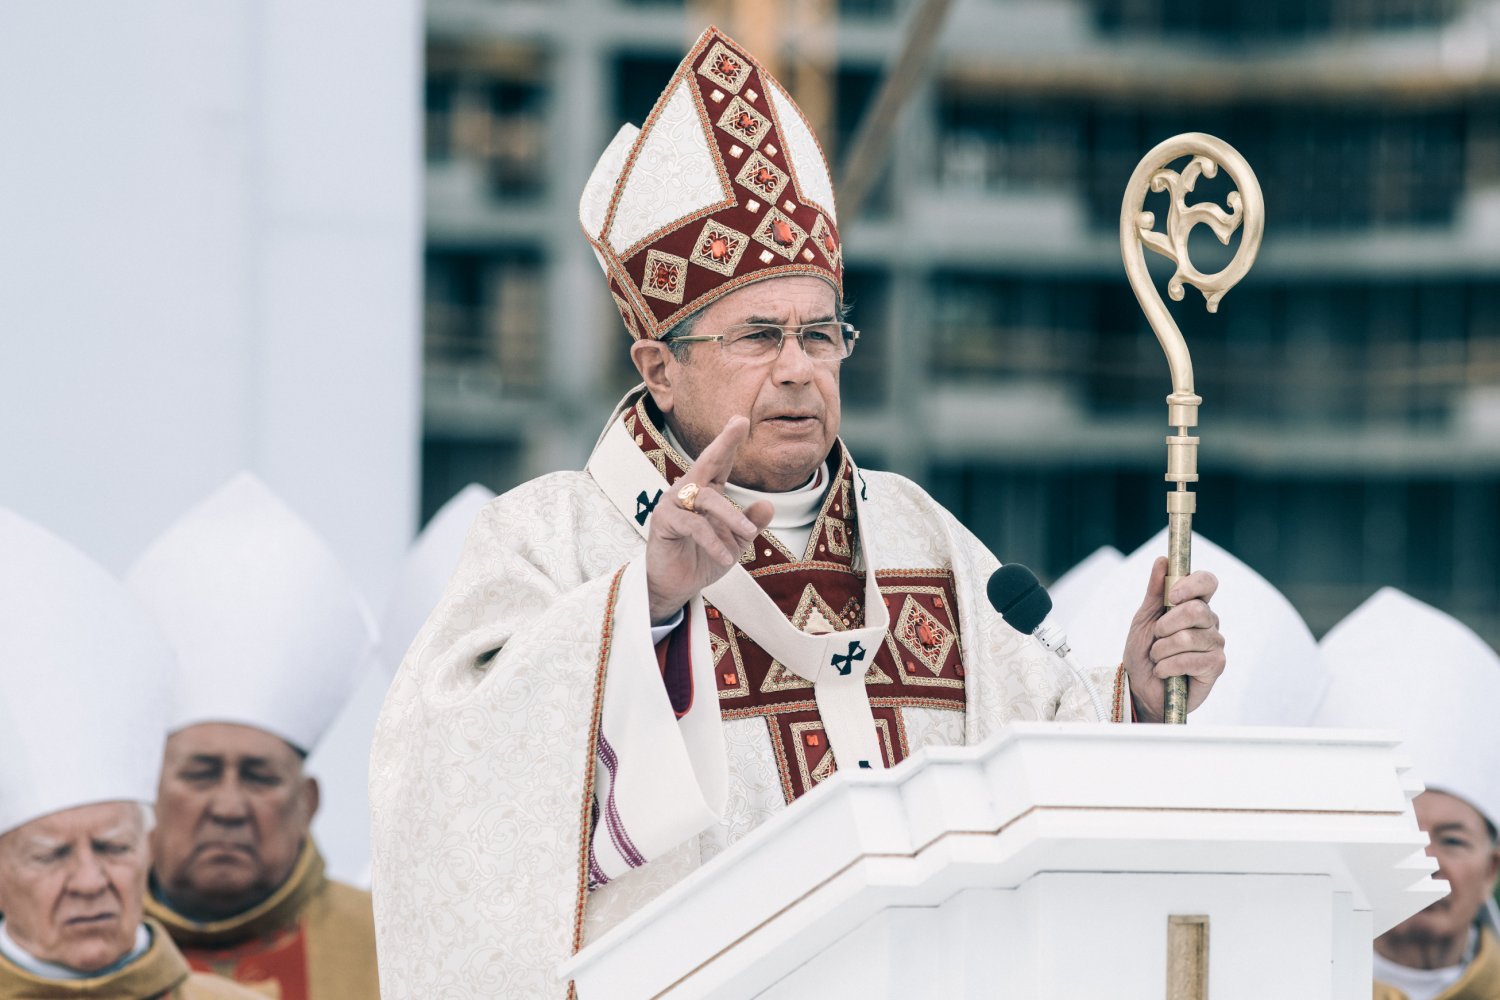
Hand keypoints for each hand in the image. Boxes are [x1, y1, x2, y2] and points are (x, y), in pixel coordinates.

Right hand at [645, 416, 773, 623]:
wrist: (675, 586)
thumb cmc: (702, 559)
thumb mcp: (734, 542)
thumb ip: (750, 523)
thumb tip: (769, 504)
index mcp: (705, 492)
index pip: (719, 463)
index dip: (729, 442)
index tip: (741, 420)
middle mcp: (686, 491)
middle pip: (707, 463)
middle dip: (724, 443)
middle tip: (740, 424)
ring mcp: (673, 504)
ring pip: (707, 499)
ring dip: (731, 516)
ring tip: (749, 534)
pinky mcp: (663, 522)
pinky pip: (694, 525)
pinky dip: (713, 541)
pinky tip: (727, 556)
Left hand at [1122, 557, 1224, 722]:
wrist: (1139, 686)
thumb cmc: (1143, 651)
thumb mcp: (1143, 618)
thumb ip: (1154, 591)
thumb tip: (1163, 560)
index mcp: (1193, 605)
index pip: (1207, 582)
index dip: (1192, 584)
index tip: (1172, 596)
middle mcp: (1209, 621)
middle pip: (1197, 610)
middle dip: (1166, 625)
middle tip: (1156, 636)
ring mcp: (1215, 643)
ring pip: (1189, 637)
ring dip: (1162, 650)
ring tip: (1157, 657)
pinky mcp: (1216, 665)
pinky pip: (1192, 660)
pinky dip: (1168, 666)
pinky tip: (1164, 672)